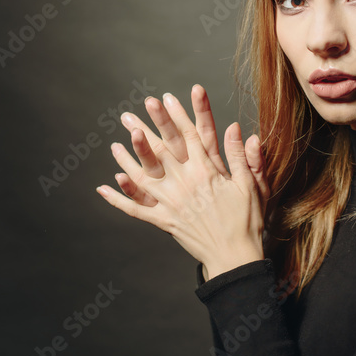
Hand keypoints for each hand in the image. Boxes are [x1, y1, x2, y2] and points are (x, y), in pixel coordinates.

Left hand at [96, 84, 268, 279]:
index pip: (188, 135)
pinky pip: (136, 210)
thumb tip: (235, 127)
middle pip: (159, 150)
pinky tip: (104, 188)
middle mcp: (184, 184)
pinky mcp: (163, 221)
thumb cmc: (247, 221)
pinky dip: (119, 199)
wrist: (235, 258)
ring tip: (113, 144)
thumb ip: (241, 157)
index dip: (177, 115)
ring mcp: (170, 203)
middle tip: (127, 114)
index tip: (166, 98)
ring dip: (125, 159)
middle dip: (143, 128)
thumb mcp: (251, 186)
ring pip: (142, 176)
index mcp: (206, 172)